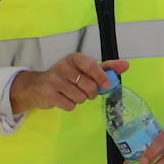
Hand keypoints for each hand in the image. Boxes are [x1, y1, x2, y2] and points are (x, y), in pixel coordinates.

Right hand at [9, 55, 129, 113]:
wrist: (38, 86)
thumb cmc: (65, 77)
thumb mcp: (84, 69)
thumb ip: (105, 68)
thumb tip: (126, 65)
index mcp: (74, 58)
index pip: (91, 64)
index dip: (101, 76)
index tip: (106, 85)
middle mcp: (63, 66)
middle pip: (89, 86)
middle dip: (90, 93)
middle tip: (83, 91)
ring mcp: (54, 79)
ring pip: (80, 98)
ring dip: (78, 100)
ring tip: (70, 94)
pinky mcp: (48, 93)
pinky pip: (69, 105)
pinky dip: (69, 105)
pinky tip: (62, 99)